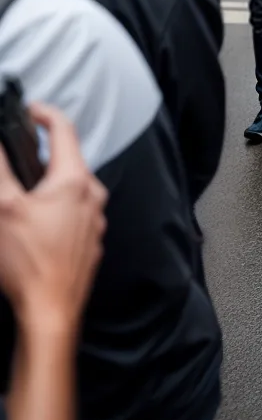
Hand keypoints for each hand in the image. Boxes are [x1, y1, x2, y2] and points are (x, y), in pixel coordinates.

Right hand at [0, 104, 106, 330]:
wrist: (51, 310)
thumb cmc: (29, 262)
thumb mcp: (3, 208)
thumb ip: (0, 170)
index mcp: (75, 180)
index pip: (64, 130)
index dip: (44, 114)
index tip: (29, 110)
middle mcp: (92, 195)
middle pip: (67, 161)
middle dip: (42, 155)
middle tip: (18, 154)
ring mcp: (95, 219)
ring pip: (70, 189)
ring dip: (46, 185)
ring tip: (20, 194)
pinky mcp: (90, 240)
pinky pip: (72, 213)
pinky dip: (53, 210)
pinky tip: (33, 226)